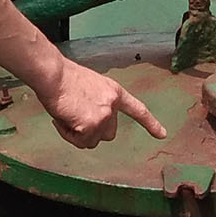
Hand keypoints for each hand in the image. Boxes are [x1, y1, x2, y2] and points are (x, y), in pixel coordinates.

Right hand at [35, 54, 168, 148]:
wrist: (53, 75)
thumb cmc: (64, 78)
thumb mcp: (91, 87)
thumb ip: (98, 103)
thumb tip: (91, 120)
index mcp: (114, 92)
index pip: (137, 110)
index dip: (150, 123)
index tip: (162, 134)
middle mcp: (113, 104)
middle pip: (108, 134)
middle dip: (93, 132)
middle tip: (75, 119)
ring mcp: (104, 116)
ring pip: (92, 141)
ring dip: (78, 134)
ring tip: (66, 115)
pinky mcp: (91, 126)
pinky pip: (79, 142)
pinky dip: (68, 134)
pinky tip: (62, 118)